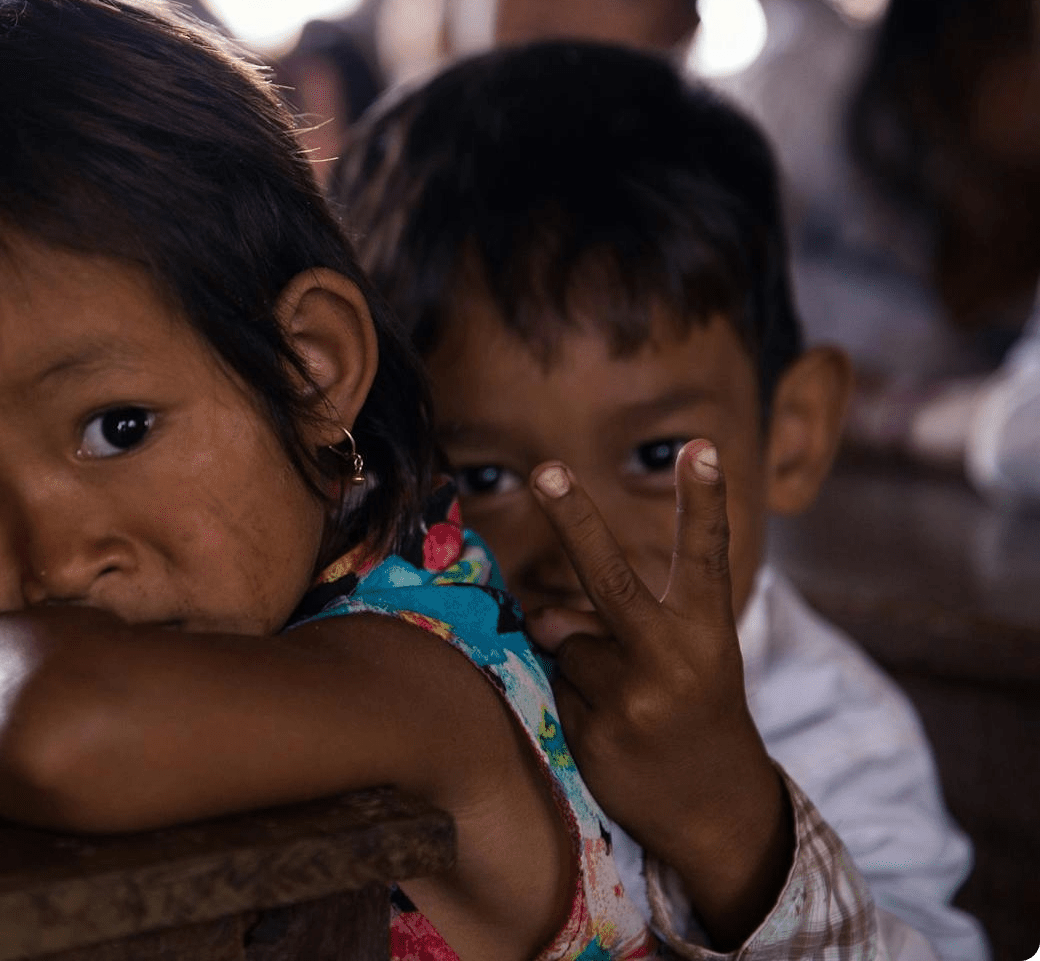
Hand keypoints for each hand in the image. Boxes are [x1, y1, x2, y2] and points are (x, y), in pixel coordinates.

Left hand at [525, 441, 789, 948]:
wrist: (718, 810)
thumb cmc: (694, 708)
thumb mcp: (683, 658)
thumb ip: (619, 622)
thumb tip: (541, 618)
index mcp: (707, 631)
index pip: (706, 555)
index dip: (702, 501)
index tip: (701, 447)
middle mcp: (673, 659)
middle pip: (609, 578)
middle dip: (574, 519)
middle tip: (544, 469)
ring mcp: (632, 699)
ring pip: (564, 640)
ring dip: (576, 658)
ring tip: (625, 699)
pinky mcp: (594, 733)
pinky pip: (552, 684)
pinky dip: (568, 695)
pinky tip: (608, 727)